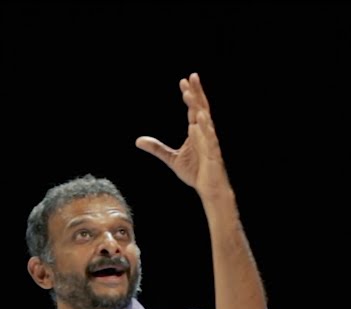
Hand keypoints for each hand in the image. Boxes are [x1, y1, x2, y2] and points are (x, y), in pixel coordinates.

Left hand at [135, 73, 231, 200]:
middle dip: (196, 93)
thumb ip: (157, 148)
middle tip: (192, 76)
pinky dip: (205, 129)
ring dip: (198, 108)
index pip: (193, 109)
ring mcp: (210, 142)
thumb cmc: (195, 172)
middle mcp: (204, 133)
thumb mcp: (171, 158)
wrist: (209, 189)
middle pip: (201, 108)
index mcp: (196, 131)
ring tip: (191, 95)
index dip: (189, 95)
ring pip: (205, 121)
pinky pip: (210, 139)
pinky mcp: (213, 154)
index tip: (183, 81)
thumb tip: (137, 140)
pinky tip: (201, 118)